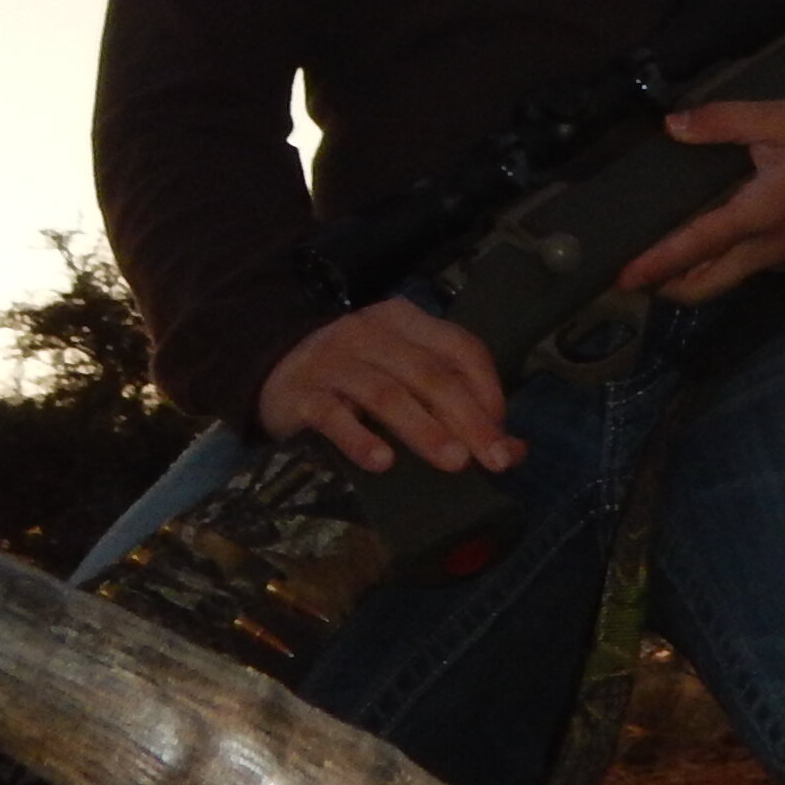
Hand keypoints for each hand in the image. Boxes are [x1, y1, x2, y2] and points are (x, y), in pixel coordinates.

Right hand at [256, 297, 524, 474]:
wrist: (270, 370)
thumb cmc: (351, 378)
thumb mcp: (402, 377)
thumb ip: (453, 406)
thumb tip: (513, 450)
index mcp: (404, 322)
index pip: (459, 348)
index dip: (488, 390)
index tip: (504, 434)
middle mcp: (371, 333)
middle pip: (430, 375)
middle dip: (467, 418)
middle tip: (493, 458)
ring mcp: (334, 361)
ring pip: (387, 394)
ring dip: (424, 429)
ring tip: (453, 462)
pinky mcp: (303, 393)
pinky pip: (333, 416)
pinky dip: (360, 438)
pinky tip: (382, 462)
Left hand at [619, 97, 784, 303]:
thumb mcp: (780, 117)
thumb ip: (723, 121)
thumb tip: (673, 126)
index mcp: (759, 213)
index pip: (697, 245)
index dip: (657, 263)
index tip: (622, 277)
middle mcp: (767, 246)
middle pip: (706, 286)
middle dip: (665, 286)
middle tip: (630, 276)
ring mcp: (781, 255)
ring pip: (725, 281)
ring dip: (689, 279)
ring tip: (657, 262)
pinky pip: (745, 269)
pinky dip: (717, 265)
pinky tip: (705, 242)